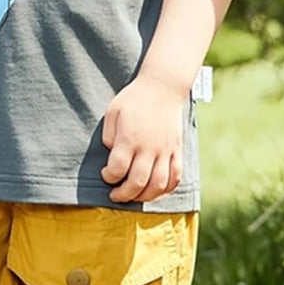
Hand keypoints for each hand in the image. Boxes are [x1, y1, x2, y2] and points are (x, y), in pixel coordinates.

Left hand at [100, 73, 185, 203]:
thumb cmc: (134, 99)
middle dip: (123, 194)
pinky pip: (175, 177)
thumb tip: (111, 157)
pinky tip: (155, 191)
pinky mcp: (177, 150)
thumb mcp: (112, 112)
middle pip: (137, 182)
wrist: (163, 87)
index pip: (117, 169)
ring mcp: (166, 150)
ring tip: (134, 196)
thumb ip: (108, 136)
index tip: (105, 174)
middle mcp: (149, 147)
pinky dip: (165, 189)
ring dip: (144, 197)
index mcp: (130, 138)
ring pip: (158, 185)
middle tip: (115, 195)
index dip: (108, 177)